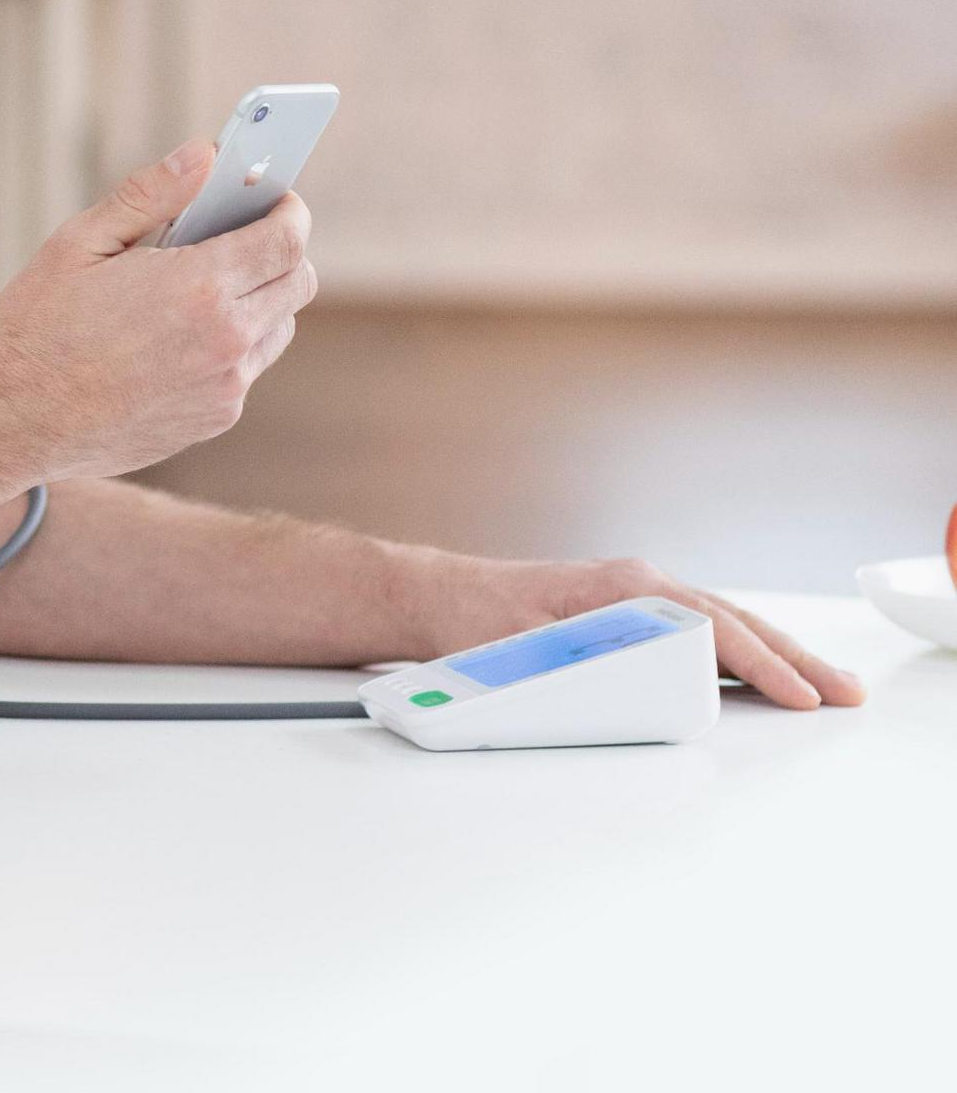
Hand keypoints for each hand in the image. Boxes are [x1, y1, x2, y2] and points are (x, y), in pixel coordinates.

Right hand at [0, 137, 317, 483]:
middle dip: (282, 249)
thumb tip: (204, 154)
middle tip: (242, 234)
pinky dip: (232, 344)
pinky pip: (248, 369)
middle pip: (298, 282)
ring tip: (205, 285)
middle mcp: (225, 341)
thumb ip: (150, 194)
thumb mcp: (80, 243)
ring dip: (260, 298)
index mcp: (197, 287)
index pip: (286, 239)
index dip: (288, 210)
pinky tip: (180, 334)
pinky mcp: (215, 420)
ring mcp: (225, 387)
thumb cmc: (37, 327)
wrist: (12, 422)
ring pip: (280, 327)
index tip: (275, 198)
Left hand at [419, 550, 865, 709]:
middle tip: (845, 691)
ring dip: (774, 654)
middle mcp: (638, 586)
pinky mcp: (624, 614)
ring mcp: (634, 597)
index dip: (764, 666)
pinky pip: (699, 630)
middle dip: (793, 658)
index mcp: (627, 589)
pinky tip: (761, 672)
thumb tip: (649, 676)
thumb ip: (593, 661)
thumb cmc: (477, 620)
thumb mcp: (535, 645)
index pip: (715, 629)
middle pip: (733, 622)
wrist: (437, 598)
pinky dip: (740, 650)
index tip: (804, 697)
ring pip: (722, 624)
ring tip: (823, 684)